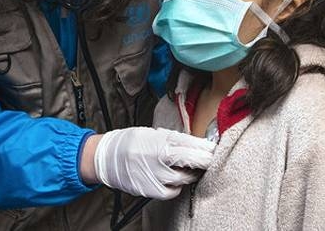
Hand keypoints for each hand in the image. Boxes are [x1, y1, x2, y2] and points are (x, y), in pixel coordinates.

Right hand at [82, 127, 214, 198]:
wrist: (108, 158)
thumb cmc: (133, 142)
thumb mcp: (156, 133)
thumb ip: (177, 139)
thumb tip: (200, 144)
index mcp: (164, 140)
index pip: (196, 146)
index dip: (209, 149)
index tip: (215, 149)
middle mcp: (162, 158)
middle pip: (196, 163)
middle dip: (205, 161)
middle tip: (209, 160)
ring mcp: (158, 176)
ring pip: (186, 179)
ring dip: (191, 173)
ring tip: (187, 167)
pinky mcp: (152, 190)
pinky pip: (174, 191)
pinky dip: (177, 186)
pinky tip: (173, 178)